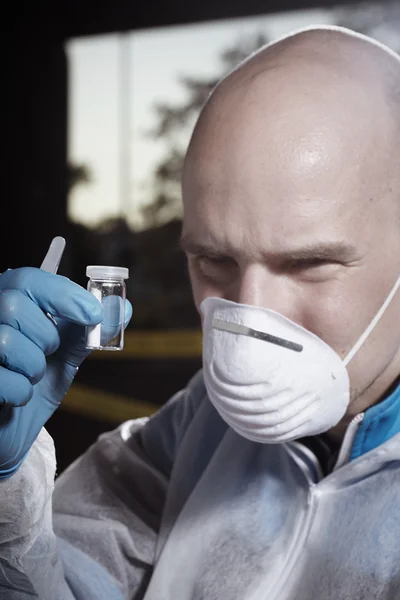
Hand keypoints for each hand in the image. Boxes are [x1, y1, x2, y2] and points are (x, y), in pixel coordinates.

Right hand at [0, 267, 130, 477]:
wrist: (12, 425)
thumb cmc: (35, 381)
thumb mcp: (67, 352)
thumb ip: (90, 330)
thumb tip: (122, 307)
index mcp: (6, 301)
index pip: (29, 280)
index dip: (64, 294)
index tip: (93, 314)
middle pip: (15, 307)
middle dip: (46, 337)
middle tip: (49, 353)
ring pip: (7, 343)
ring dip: (33, 368)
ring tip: (31, 376)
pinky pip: (3, 381)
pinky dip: (21, 393)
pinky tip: (17, 396)